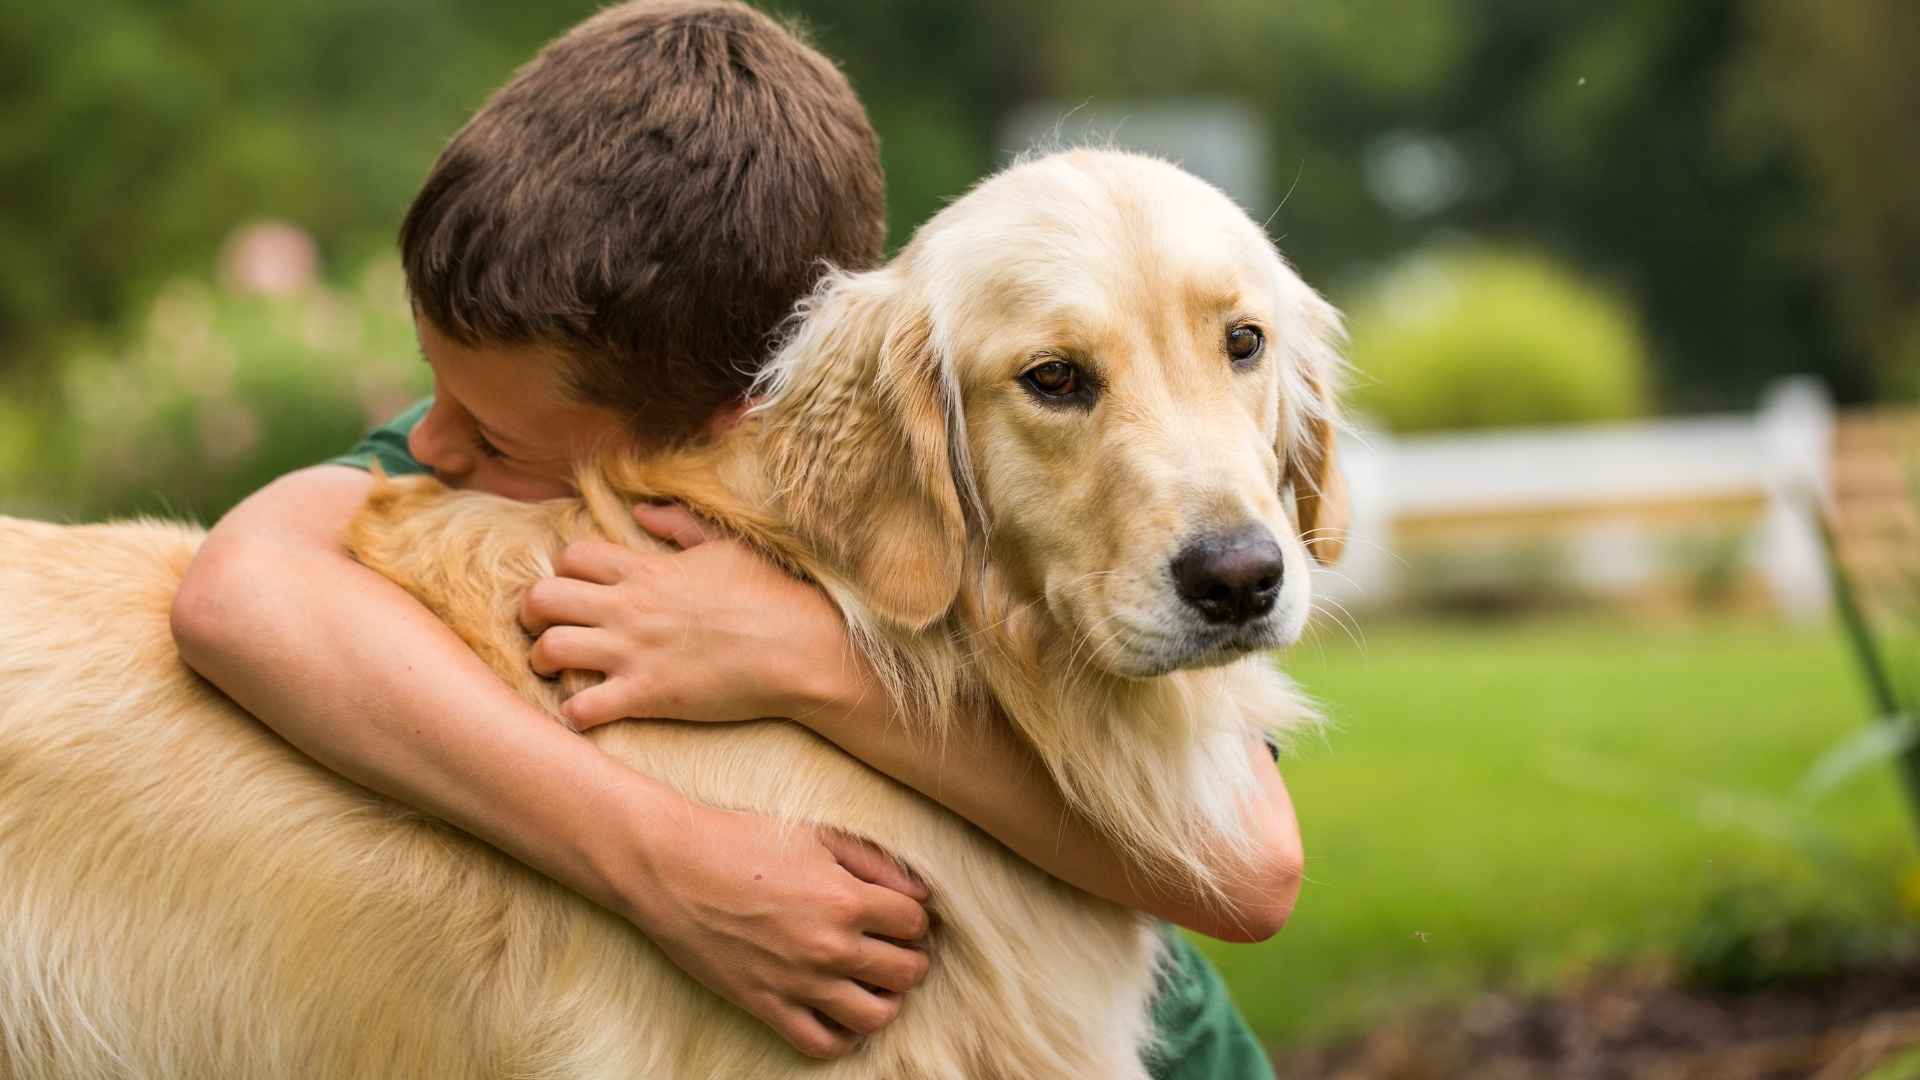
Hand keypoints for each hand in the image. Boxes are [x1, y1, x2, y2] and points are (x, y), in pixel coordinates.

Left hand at [520, 503, 864, 729]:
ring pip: (548, 650)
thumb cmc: (770, 595)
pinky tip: (585, 712)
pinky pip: (582, 707)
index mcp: (646, 570)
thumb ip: (680, 525)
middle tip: (543, 627)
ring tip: (554, 671)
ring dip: (541, 662)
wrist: (799, 648)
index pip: (571, 557)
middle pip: (541, 598)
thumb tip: (644, 510)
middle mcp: (629, 608)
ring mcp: (633, 652)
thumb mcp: (725, 546)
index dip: (563, 571)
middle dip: (531, 613)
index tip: (576, 589)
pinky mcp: (646, 695)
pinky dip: (573, 713)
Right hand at [611, 799, 932, 1057]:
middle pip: (907, 972)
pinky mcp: (765, 1005)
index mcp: (845, 898)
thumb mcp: (817, 835)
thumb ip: (876, 862)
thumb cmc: (742, 840)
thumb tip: (922, 893)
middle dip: (910, 958)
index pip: (915, 922)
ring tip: (873, 982)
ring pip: (875, 1016)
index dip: (914, 917)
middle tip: (893, 947)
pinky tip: (841, 1013)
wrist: (671, 867)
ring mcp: (797, 982)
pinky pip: (822, 1044)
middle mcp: (828, 946)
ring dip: (886, 1000)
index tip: (899, 914)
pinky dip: (843, 1036)